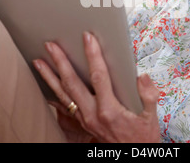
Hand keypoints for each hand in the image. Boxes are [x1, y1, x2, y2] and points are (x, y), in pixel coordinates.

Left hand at [33, 32, 160, 142]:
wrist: (131, 157)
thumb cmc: (141, 137)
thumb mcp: (151, 118)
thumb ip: (149, 96)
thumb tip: (142, 77)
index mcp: (109, 110)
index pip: (99, 77)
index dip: (93, 55)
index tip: (88, 38)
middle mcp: (92, 114)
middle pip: (72, 83)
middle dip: (60, 62)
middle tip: (50, 46)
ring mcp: (84, 119)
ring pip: (63, 94)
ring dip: (49, 76)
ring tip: (38, 62)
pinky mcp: (82, 122)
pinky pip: (64, 106)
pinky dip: (53, 94)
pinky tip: (45, 86)